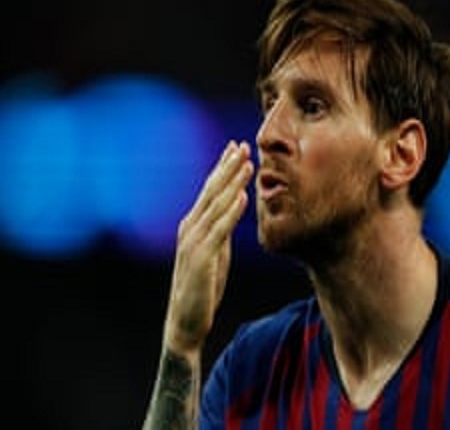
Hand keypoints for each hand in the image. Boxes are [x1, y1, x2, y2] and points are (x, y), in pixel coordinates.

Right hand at [163, 141, 253, 355]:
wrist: (185, 322)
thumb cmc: (202, 288)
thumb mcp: (215, 253)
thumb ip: (221, 231)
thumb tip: (234, 210)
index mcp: (193, 226)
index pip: (209, 191)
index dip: (222, 169)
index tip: (235, 148)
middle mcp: (190, 228)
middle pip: (211, 192)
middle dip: (227, 167)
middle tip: (241, 145)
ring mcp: (194, 242)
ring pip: (215, 205)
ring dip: (231, 182)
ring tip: (246, 162)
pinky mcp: (202, 258)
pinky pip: (219, 230)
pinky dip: (231, 212)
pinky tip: (242, 196)